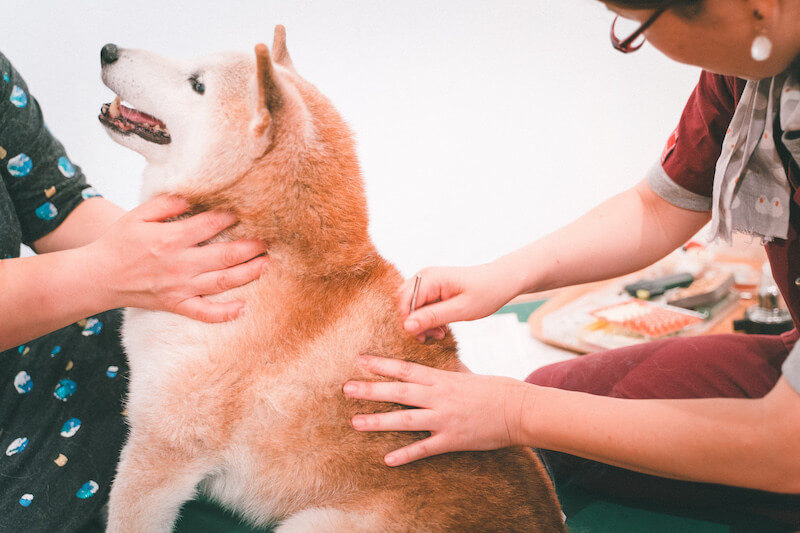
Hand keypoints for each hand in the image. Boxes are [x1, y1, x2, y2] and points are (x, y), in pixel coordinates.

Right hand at [85, 195, 267, 321]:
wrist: (98, 278)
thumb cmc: (119, 243)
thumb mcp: (138, 215)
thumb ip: (166, 203)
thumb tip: (193, 196)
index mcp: (171, 239)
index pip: (210, 225)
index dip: (231, 217)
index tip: (247, 211)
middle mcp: (180, 264)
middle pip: (224, 255)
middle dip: (250, 247)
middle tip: (268, 240)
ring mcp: (180, 287)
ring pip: (222, 282)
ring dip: (248, 273)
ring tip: (266, 264)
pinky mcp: (177, 304)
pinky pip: (205, 313)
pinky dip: (225, 313)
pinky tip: (243, 308)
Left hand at [343, 355, 529, 465]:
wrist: (517, 410)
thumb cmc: (493, 389)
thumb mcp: (466, 373)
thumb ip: (446, 369)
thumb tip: (435, 359)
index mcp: (441, 378)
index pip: (405, 368)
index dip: (381, 364)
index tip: (360, 360)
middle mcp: (438, 397)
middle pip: (398, 391)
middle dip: (371, 390)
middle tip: (346, 388)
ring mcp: (444, 419)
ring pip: (405, 419)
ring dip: (378, 421)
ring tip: (355, 422)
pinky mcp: (452, 440)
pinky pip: (424, 448)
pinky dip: (406, 454)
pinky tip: (387, 459)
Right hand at [397, 264, 515, 340]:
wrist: (501, 281)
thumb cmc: (486, 292)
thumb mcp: (460, 310)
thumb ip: (432, 317)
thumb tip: (407, 326)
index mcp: (429, 278)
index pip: (404, 303)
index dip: (409, 323)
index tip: (423, 338)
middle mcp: (424, 276)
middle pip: (404, 304)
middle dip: (415, 324)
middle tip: (432, 337)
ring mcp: (427, 281)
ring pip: (411, 307)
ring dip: (422, 322)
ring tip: (440, 333)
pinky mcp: (432, 288)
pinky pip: (421, 305)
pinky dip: (428, 318)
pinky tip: (442, 327)